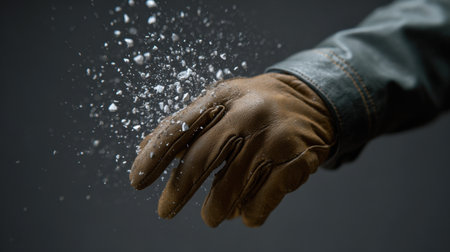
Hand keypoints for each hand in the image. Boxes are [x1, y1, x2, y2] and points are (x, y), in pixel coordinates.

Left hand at [129, 73, 334, 226]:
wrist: (312, 102)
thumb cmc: (254, 105)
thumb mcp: (221, 102)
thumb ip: (185, 123)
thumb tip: (144, 149)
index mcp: (224, 96)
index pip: (181, 126)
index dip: (155, 155)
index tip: (136, 181)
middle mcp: (247, 114)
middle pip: (201, 159)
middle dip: (178, 191)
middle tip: (165, 210)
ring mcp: (272, 138)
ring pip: (231, 188)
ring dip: (215, 210)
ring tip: (211, 216)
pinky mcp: (295, 161)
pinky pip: (261, 200)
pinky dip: (248, 213)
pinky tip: (243, 214)